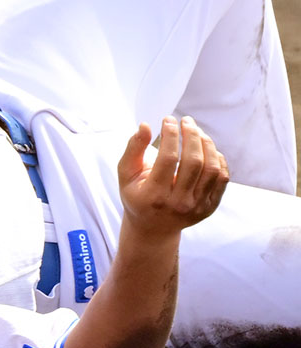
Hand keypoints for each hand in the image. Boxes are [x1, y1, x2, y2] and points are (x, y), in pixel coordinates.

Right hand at [116, 116, 228, 238]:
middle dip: (191, 135)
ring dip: (207, 145)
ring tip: (197, 132)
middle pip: (194, 162)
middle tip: (186, 121)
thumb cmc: (136, 196)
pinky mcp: (210, 207)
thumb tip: (146, 126)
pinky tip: (207, 149)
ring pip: (212, 169)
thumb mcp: (126, 174)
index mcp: (154, 195)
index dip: (170, 135)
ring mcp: (197, 206)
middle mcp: (178, 203)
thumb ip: (133, 149)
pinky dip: (218, 160)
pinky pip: (222, 179)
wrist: (153, 228)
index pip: (168, 158)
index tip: (168, 119)